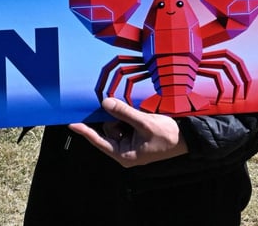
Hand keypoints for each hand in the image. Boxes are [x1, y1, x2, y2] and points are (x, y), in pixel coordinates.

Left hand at [68, 97, 188, 167]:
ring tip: (141, 118)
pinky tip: (141, 117)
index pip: (99, 141)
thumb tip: (105, 103)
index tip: (72, 123)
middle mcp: (124, 150)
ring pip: (115, 124)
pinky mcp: (134, 135)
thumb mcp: (144, 123)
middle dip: (115, 119)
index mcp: (124, 154)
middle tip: (131, 115)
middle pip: (107, 130)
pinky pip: (124, 122)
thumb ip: (124, 113)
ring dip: (124, 117)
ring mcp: (129, 143)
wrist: (186, 137)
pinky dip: (129, 117)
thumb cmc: (167, 135)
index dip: (85, 131)